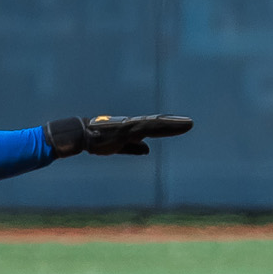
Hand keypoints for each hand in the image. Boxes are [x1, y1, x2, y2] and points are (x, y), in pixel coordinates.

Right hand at [46, 114, 193, 156]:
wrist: (82, 135)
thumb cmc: (98, 140)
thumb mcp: (119, 146)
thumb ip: (133, 147)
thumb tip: (147, 149)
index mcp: (133, 129)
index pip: (154, 127)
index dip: (167, 127)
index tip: (181, 126)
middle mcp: (134, 125)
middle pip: (158, 123)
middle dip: (174, 123)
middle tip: (190, 123)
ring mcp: (131, 126)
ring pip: (155, 124)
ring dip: (172, 124)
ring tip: (188, 124)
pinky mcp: (126, 130)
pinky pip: (146, 128)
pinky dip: (159, 127)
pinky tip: (167, 128)